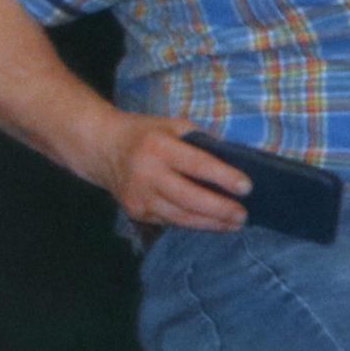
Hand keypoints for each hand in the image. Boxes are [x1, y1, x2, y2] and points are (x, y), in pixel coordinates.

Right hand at [99, 113, 249, 231]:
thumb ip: (201, 142)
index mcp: (159, 147)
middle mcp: (147, 174)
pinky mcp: (135, 211)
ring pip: (179, 216)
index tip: (247, 187)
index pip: (197, 165)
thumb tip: (236, 162)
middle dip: (219, 209)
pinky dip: (193, 223)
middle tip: (243, 215)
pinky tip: (212, 224)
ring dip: (210, 223)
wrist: (102, 148)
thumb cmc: (146, 134)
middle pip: (189, 198)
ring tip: (234, 224)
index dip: (223, 177)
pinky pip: (169, 220)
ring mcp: (139, 196)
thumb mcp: (173, 126)